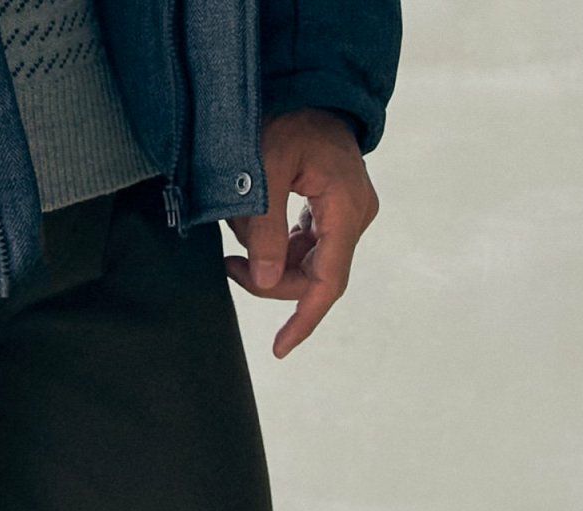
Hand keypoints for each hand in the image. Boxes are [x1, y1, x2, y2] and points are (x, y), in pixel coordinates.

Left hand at [226, 109, 378, 358]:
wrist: (308, 88)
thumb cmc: (288, 120)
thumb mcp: (267, 169)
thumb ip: (265, 227)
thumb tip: (262, 280)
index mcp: (346, 210)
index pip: (328, 283)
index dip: (303, 320)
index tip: (279, 349)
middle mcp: (354, 218)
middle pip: (311, 279)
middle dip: (268, 280)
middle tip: (229, 265)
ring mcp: (344, 217)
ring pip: (303, 267)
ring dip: (267, 261)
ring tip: (239, 233)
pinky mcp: (331, 214)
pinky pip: (301, 249)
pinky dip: (273, 247)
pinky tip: (253, 228)